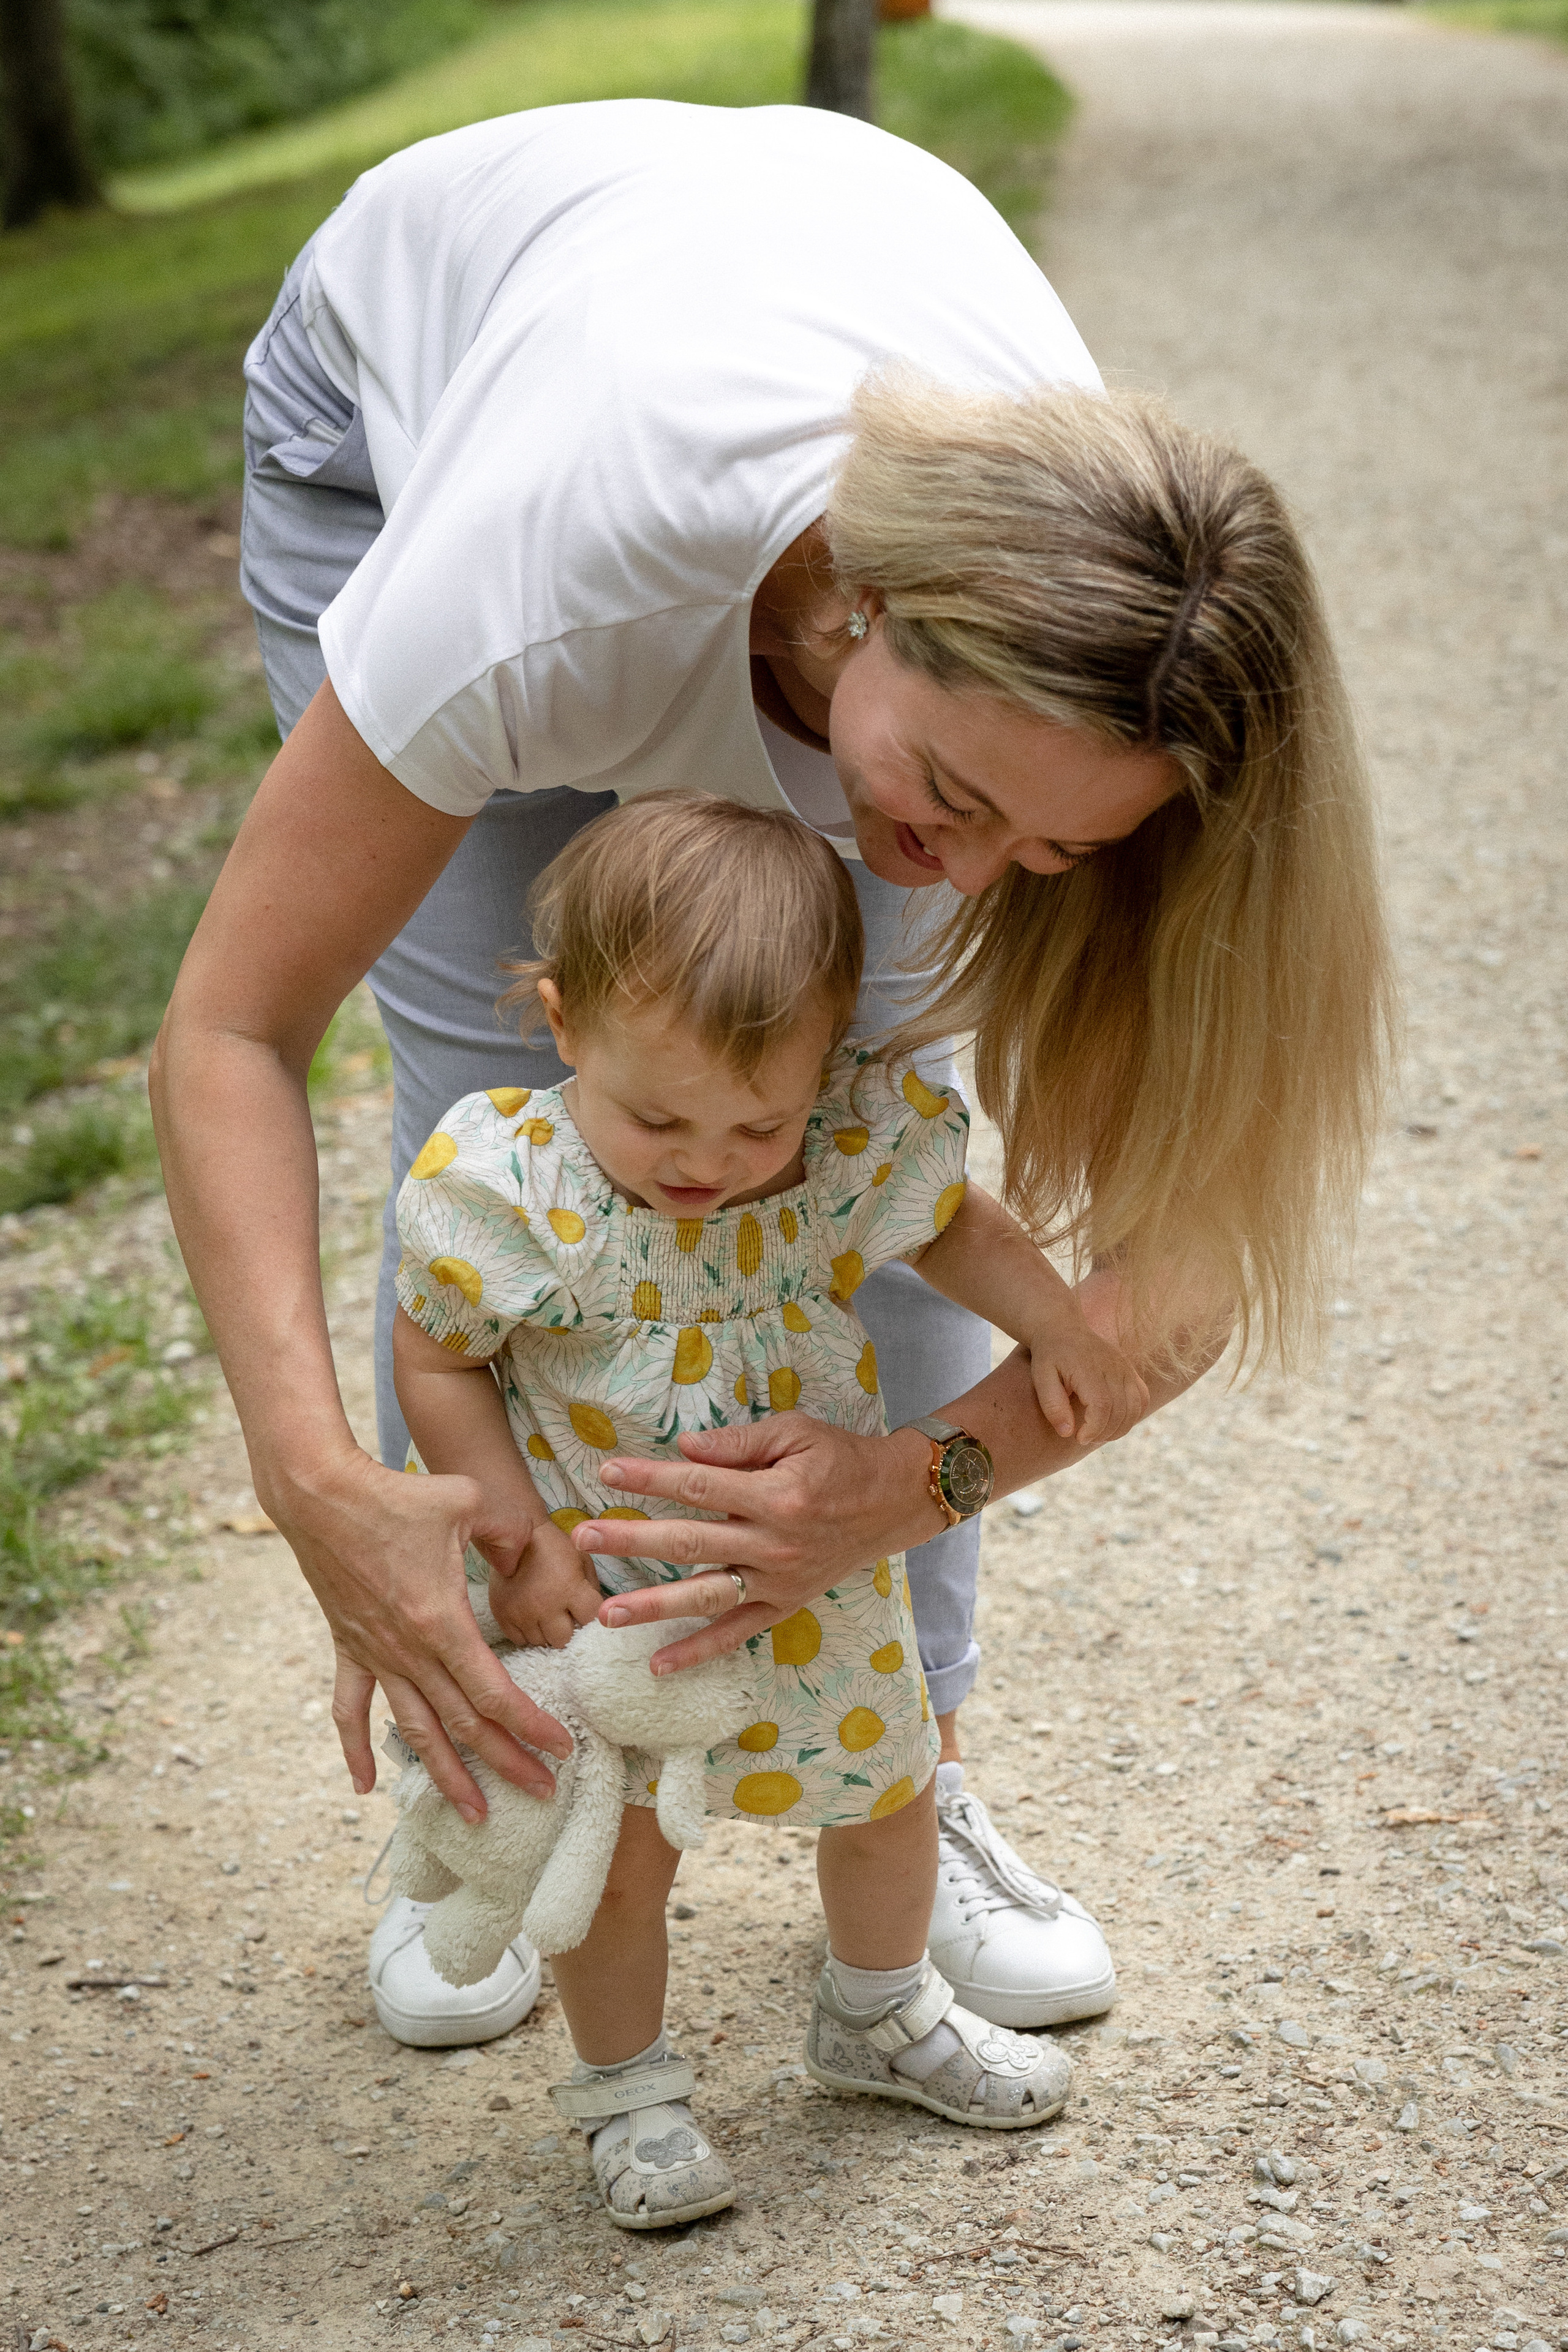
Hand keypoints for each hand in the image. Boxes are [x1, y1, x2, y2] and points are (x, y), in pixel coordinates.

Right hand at [258, 1440, 573, 1821]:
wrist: (321, 1496)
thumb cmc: (397, 1495)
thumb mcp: (468, 1499)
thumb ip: (509, 1530)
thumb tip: (526, 1554)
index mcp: (442, 1622)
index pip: (494, 1692)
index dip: (530, 1725)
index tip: (561, 1748)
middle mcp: (409, 1651)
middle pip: (464, 1725)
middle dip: (507, 1763)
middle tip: (542, 1793)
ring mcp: (375, 1655)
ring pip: (416, 1731)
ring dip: (447, 1776)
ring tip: (476, 1814)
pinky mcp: (348, 1648)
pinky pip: (351, 1710)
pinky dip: (356, 1751)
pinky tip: (365, 1788)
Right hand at [488, 1519, 603, 1648]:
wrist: (516, 1536)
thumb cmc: (554, 1547)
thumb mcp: (582, 1559)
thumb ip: (592, 1587)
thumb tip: (595, 1613)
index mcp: (570, 1589)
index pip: (590, 1620)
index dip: (589, 1616)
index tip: (583, 1610)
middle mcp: (546, 1606)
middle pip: (562, 1640)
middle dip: (566, 1630)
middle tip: (562, 1617)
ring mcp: (522, 1613)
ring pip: (540, 1642)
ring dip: (545, 1632)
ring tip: (544, 1614)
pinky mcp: (502, 1615)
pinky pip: (519, 1640)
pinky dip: (526, 1632)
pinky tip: (530, 1617)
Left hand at [570, 1414, 938, 1675]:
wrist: (891, 1501)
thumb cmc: (839, 1459)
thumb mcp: (795, 1432)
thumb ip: (737, 1443)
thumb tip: (682, 1449)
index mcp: (776, 1495)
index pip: (697, 1486)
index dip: (650, 1479)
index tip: (607, 1472)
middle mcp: (774, 1543)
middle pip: (689, 1542)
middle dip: (632, 1540)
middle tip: (582, 1537)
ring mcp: (777, 1580)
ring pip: (705, 1596)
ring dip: (653, 1606)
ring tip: (605, 1613)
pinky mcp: (783, 1605)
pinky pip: (736, 1633)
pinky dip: (698, 1652)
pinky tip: (657, 1665)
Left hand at [1025, 1308, 1148, 1444]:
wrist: (1063, 1328)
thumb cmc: (1050, 1355)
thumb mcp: (1041, 1378)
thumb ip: (1053, 1405)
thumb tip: (1067, 1433)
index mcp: (1089, 1369)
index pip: (1102, 1406)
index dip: (1095, 1428)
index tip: (1080, 1438)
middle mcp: (1112, 1367)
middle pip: (1120, 1410)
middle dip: (1105, 1432)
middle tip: (1086, 1438)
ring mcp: (1124, 1368)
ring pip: (1135, 1406)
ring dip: (1120, 1428)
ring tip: (1099, 1434)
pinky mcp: (1129, 1370)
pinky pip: (1142, 1397)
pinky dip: (1134, 1414)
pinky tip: (1115, 1421)